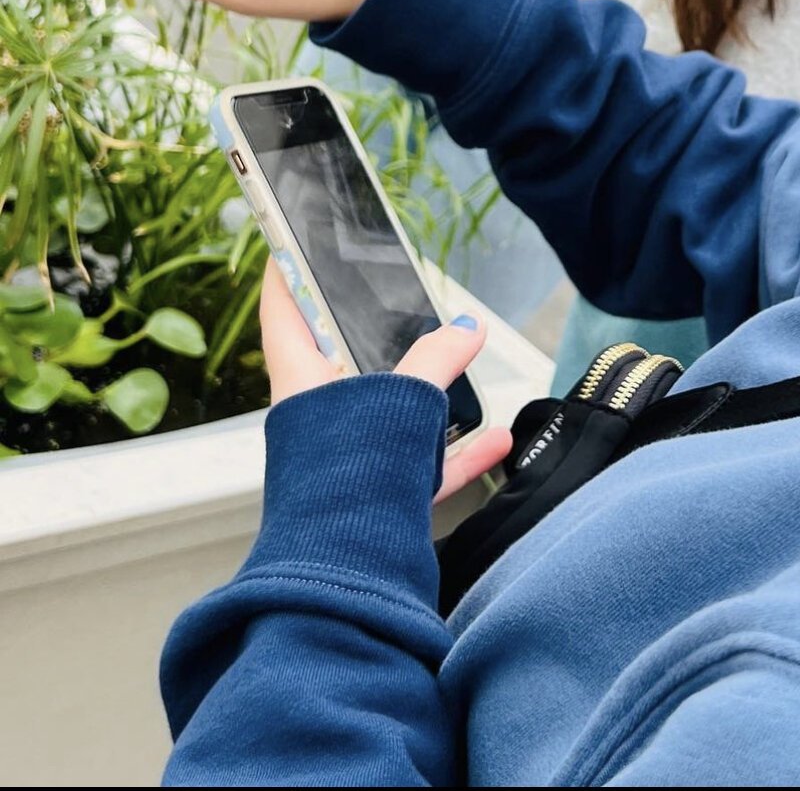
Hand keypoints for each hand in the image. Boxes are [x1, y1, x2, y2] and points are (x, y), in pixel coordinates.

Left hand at [260, 261, 512, 500]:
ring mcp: (348, 459)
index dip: (286, 275)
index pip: (285, 313)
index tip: (288, 247)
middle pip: (339, 360)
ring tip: (457, 367)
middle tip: (388, 297)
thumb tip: (467, 330)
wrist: (352, 572)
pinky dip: (456, 450)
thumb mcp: (401, 398)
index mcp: (302, 384)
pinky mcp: (378, 496)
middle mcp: (319, 419)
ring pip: (383, 412)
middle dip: (368, 332)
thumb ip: (437, 359)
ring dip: (421, 392)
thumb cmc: (351, 484)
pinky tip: (494, 440)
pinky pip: (420, 462)